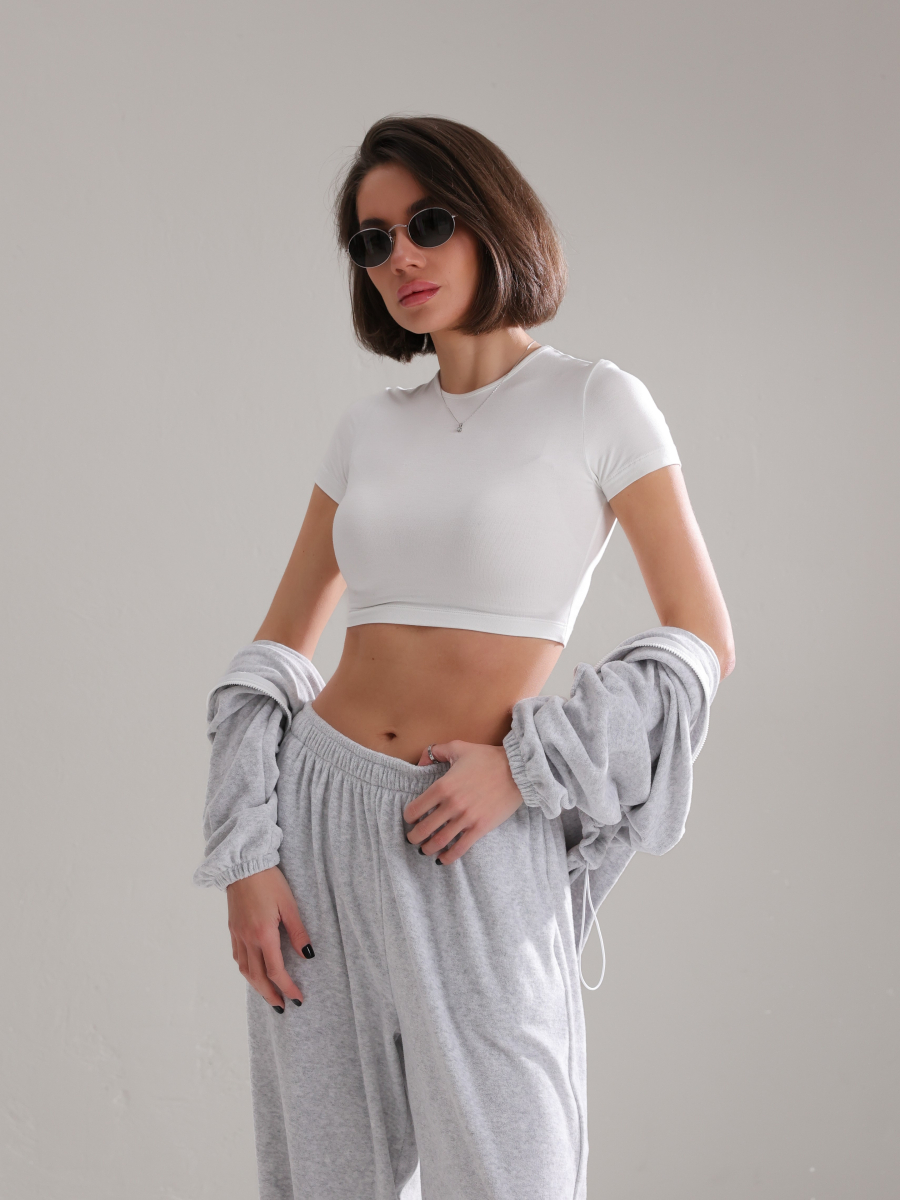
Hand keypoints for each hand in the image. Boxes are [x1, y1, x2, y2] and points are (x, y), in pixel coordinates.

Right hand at [226, 866, 313, 1010]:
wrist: (243, 864)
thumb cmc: (269, 881)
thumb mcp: (289, 904)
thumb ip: (298, 932)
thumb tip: (308, 956)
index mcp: (263, 933)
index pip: (276, 971)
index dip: (287, 987)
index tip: (298, 998)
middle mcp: (247, 938)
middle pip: (257, 977)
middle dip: (270, 995)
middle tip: (282, 1007)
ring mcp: (237, 934)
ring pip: (244, 970)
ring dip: (256, 986)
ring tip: (269, 995)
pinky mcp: (233, 929)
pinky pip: (238, 957)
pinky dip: (246, 971)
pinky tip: (253, 973)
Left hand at [404, 740, 523, 864]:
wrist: (517, 770)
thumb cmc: (488, 758)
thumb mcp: (459, 747)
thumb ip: (436, 751)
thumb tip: (421, 760)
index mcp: (442, 786)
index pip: (415, 809)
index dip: (409, 817)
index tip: (411, 819)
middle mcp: (452, 804)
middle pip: (423, 829)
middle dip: (414, 837)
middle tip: (413, 839)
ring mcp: (466, 818)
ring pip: (439, 841)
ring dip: (427, 849)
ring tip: (425, 850)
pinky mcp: (480, 828)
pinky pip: (460, 848)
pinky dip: (449, 857)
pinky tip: (443, 860)